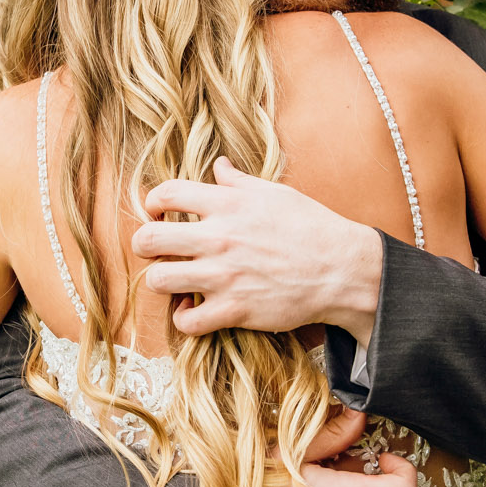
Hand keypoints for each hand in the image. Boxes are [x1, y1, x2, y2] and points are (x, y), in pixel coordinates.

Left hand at [133, 158, 381, 344]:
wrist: (342, 270)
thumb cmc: (311, 227)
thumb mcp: (275, 193)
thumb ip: (239, 181)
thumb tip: (219, 166)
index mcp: (228, 203)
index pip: (166, 193)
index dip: (152, 202)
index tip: (156, 212)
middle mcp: (219, 237)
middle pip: (149, 238)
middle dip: (144, 243)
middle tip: (155, 249)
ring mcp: (224, 276)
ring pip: (158, 279)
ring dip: (161, 280)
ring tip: (174, 279)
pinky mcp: (233, 310)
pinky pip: (186, 320)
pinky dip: (184, 318)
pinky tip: (193, 309)